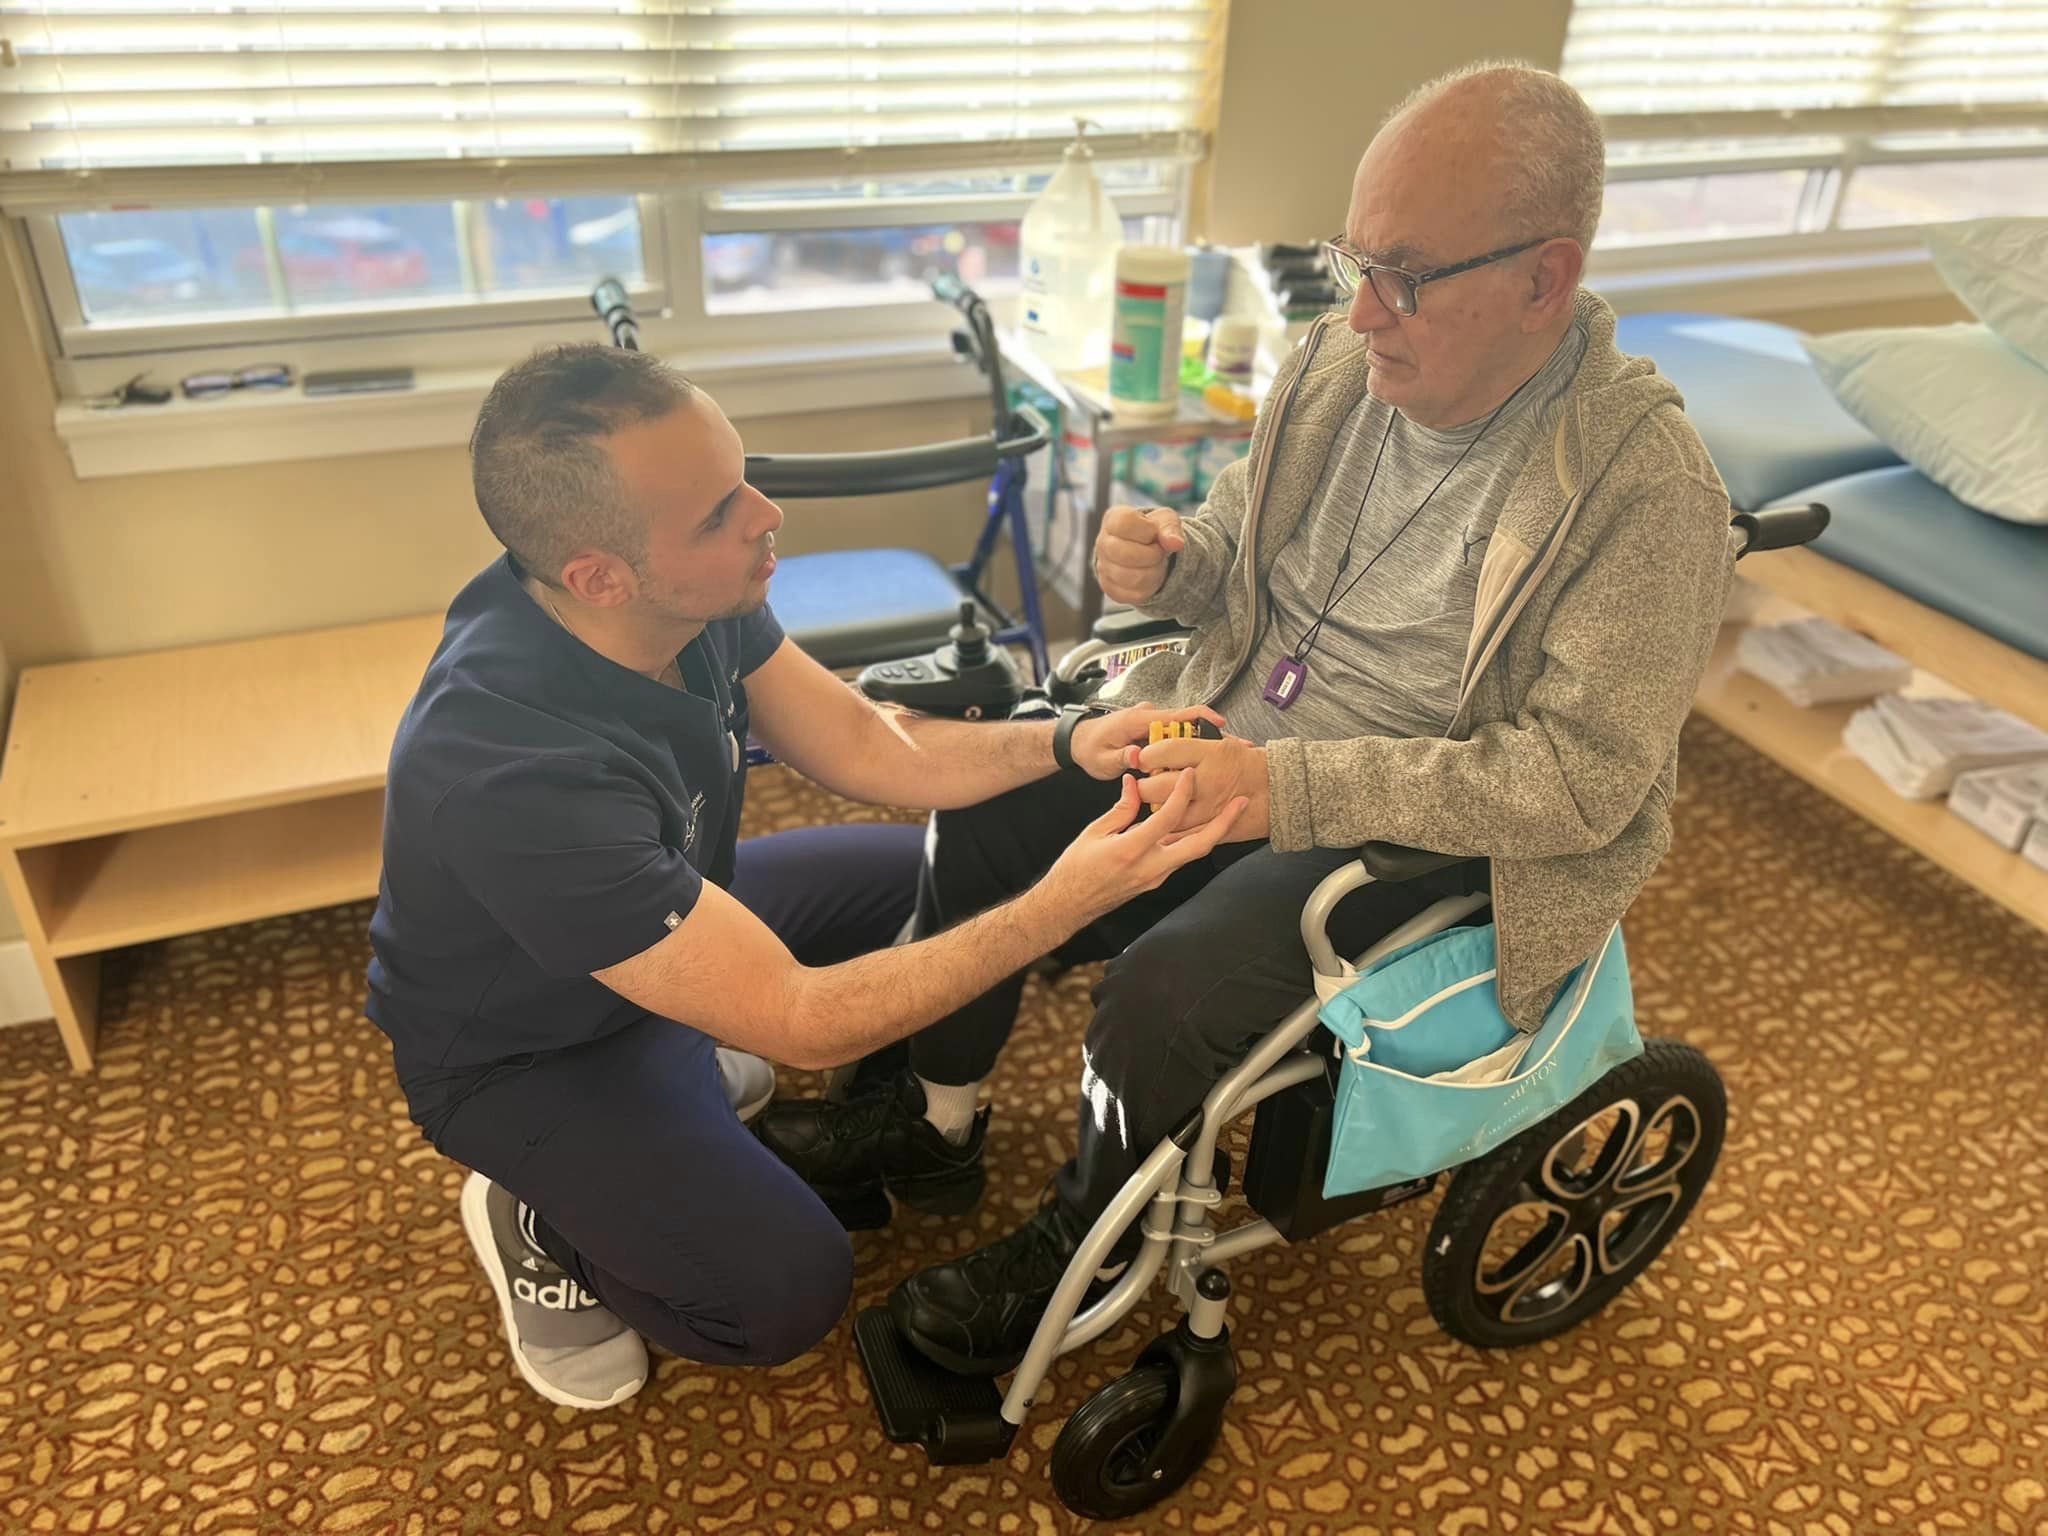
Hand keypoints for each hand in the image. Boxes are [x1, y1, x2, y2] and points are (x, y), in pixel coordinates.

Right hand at [1041, 772, 1247, 924]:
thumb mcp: (1095, 832)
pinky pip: (1181, 858)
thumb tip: (1136, 784)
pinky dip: (1193, 839)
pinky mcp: (1156, 881)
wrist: (1069, 905)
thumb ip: (1121, 808)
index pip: (1168, 818)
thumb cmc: (1076, 868)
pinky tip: (1200, 825)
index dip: (1182, 792)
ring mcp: (1156, 877)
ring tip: (1230, 810)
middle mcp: (1150, 867)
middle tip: (1242, 802)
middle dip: (1224, 823)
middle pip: (1199, 845)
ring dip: (1214, 831)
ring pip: (1194, 853)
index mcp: (1132, 850)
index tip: (1190, 773)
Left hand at [1068, 701, 1228, 780]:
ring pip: (1182, 731)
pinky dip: (1187, 746)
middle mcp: (1148, 716)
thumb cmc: (1089, 749)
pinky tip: (1202, 760)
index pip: (1177, 714)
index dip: (1201, 717)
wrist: (1077, 741)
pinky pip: (1173, 737)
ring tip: (1224, 755)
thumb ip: (1122, 758)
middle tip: (1233, 747)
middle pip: (1186, 722)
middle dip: (1210, 734)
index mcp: (1139, 719)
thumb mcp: (1103, 760)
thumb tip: (1138, 756)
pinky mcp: (1151, 730)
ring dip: (1200, 742)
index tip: (1221, 724)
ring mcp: (1151, 722)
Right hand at [1094, 505, 1185, 605]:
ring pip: (1133, 578)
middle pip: (1126, 554)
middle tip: (1158, 551)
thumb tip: (1176, 543)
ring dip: (1154, 572)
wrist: (1146, 549)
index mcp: (1113, 519)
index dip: (1147, 529)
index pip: (1125, 523)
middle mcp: (1103, 543)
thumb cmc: (1153, 530)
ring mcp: (1103, 567)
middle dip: (1153, 554)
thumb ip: (1170, 528)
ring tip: (1155, 563)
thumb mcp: (1165, 520)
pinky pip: (1133, 595)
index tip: (1153, 532)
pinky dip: (1149, 587)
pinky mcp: (1110, 588)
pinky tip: (1149, 575)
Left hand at [1133, 734, 1270, 842]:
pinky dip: (1169, 830)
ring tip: (1155, 802)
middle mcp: (1209, 780)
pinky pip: (1182, 833)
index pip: (1165, 751)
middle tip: (1144, 783)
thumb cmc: (1253, 764)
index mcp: (1212, 753)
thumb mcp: (1225, 744)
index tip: (1144, 758)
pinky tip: (1164, 824)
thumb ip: (1195, 744)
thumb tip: (1163, 744)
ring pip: (1166, 813)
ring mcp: (1211, 808)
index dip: (1148, 756)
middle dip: (1144, 786)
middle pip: (1158, 786)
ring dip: (1155, 810)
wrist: (1285, 791)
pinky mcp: (1214, 829)